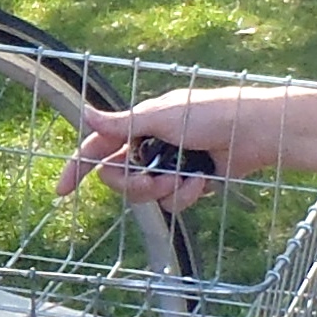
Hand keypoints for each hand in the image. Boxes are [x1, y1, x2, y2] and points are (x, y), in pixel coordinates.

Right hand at [60, 86, 316, 207]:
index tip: (62, 192)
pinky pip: (172, 202)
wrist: (254, 132)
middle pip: (118, 179)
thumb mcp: (161, 116)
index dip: (77, 169)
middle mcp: (149, 147)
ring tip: (185, 178)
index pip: (96, 149)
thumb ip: (121, 123)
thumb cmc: (210, 113)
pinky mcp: (189, 183)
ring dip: (163, 189)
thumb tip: (85, 114)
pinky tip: (203, 181)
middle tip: (151, 181)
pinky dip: (186, 194)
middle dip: (133, 185)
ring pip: (145, 195)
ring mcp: (168, 167)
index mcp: (138, 126)